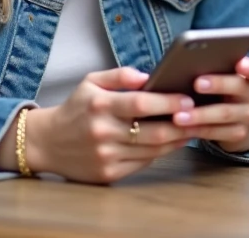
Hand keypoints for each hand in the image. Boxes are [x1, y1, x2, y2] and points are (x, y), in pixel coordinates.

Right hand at [14, 67, 194, 183]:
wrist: (46, 143)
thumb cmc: (75, 108)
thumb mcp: (91, 82)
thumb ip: (119, 75)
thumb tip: (148, 75)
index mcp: (100, 105)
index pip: (140, 104)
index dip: (168, 102)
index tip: (188, 99)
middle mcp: (103, 132)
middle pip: (152, 131)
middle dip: (181, 125)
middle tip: (202, 116)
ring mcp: (105, 156)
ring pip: (151, 150)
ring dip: (176, 140)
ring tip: (193, 129)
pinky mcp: (108, 174)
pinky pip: (142, 163)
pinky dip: (160, 153)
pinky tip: (172, 143)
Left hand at [174, 57, 248, 153]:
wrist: (240, 115)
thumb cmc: (227, 86)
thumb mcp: (229, 74)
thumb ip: (219, 66)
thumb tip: (191, 60)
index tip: (239, 63)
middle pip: (239, 88)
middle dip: (217, 85)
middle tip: (196, 83)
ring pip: (225, 113)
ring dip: (200, 115)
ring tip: (179, 115)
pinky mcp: (240, 133)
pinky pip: (217, 132)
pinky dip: (198, 130)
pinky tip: (182, 128)